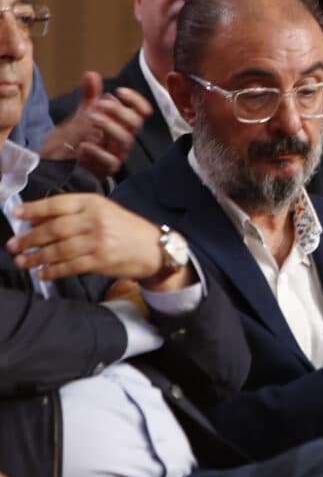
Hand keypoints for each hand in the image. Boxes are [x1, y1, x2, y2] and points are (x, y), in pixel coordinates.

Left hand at [7, 193, 191, 288]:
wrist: (155, 248)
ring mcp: (98, 241)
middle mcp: (95, 220)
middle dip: (29, 238)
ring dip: (36, 257)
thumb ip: (72, 214)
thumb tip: (36, 219)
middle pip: (54, 228)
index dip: (34, 209)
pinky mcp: (100, 261)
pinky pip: (70, 266)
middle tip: (13, 245)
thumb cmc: (127, 229)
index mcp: (94, 203)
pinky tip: (42, 273)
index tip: (16, 213)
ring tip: (22, 261)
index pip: (57, 204)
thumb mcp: (102, 212)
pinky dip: (53, 271)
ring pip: (58, 249)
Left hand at [39, 74, 151, 178]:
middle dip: (120, 110)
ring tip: (91, 118)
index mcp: (122, 125)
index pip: (141, 111)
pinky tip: (83, 145)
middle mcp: (123, 138)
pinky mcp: (105, 168)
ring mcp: (116, 153)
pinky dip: (97, 151)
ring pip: (125, 139)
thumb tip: (91, 74)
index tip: (119, 91)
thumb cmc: (78, 140)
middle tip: (101, 104)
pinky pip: (109, 161)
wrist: (64, 167)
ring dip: (110, 125)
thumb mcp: (83, 115)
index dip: (135, 100)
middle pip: (135, 123)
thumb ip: (89, 96)